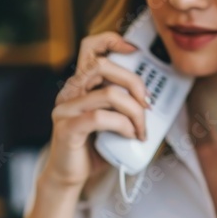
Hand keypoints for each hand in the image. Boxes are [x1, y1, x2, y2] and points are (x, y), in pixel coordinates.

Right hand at [42, 32, 151, 190]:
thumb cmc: (93, 148)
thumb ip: (120, 103)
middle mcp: (69, 92)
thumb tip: (151, 94)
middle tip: (147, 103)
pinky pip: (101, 118)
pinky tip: (129, 136)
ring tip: (141, 129)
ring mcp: (65, 109)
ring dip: (134, 112)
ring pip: (109, 94)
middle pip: (104, 66)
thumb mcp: (110, 119)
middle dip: (134, 82)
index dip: (111, 40)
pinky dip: (122, 125)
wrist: (70, 177)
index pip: (90, 47)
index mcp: (79, 85)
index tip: (133, 50)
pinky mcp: (67, 128)